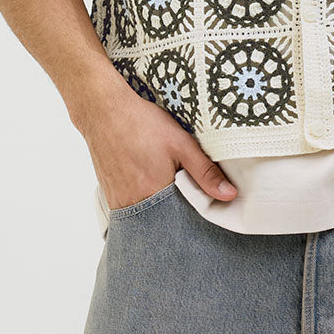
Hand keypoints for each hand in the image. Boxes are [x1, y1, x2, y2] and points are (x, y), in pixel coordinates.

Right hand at [73, 78, 237, 208]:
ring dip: (158, 208)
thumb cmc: (142, 124)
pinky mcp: (109, 195)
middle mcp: (133, 205)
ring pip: (145, 216)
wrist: (104, 111)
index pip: (181, 222)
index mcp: (153, 195)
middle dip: (175, 215)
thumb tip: (229, 195)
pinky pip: (130, 209)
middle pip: (161, 221)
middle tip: (182, 195)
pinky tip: (146, 183)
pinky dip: (142, 201)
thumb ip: (205, 172)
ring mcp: (118, 202)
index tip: (203, 209)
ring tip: (163, 186)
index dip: (193, 216)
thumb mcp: (181, 144)